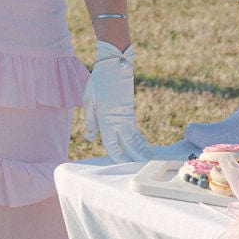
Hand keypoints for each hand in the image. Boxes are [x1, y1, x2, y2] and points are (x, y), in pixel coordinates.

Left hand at [82, 40, 152, 163]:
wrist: (115, 66)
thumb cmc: (98, 83)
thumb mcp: (89, 102)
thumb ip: (91, 122)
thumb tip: (91, 139)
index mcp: (107, 121)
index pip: (112, 145)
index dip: (117, 157)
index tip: (122, 167)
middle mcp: (119, 122)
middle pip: (128, 146)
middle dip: (135, 159)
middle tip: (142, 172)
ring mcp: (127, 118)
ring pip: (135, 140)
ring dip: (141, 153)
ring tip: (149, 166)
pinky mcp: (131, 113)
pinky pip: (137, 133)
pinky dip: (141, 143)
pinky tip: (146, 150)